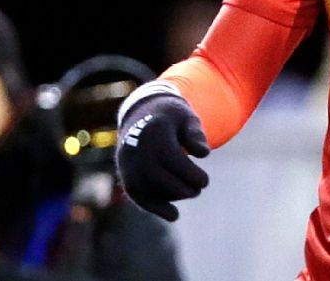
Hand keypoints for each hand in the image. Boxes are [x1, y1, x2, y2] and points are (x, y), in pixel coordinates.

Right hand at [116, 93, 210, 220]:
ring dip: (169, 198)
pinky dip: (154, 207)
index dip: (189, 173)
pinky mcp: (124, 174)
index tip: (205, 181)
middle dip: (180, 188)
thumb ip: (195, 134)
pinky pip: (136, 194)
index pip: (170, 158)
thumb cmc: (171, 118)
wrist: (141, 114)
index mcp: (153, 131)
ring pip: (144, 188)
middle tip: (198, 189)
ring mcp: (127, 162)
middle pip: (156, 175)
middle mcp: (135, 148)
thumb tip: (203, 153)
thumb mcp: (187, 118)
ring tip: (189, 193)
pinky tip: (174, 215)